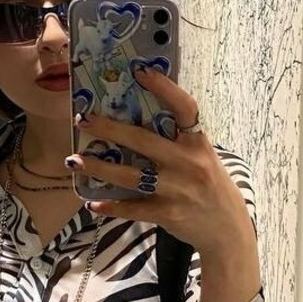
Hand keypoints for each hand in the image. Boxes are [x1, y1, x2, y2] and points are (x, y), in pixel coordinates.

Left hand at [69, 65, 255, 262]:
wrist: (228, 229)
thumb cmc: (212, 187)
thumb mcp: (204, 158)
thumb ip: (179, 142)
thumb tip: (139, 120)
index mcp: (198, 143)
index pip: (184, 108)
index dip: (163, 87)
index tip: (140, 71)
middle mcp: (188, 163)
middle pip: (143, 141)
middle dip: (110, 129)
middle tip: (83, 119)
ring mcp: (177, 189)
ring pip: (130, 176)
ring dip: (99, 168)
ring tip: (74, 160)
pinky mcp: (168, 213)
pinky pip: (133, 208)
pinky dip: (112, 207)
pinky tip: (93, 203)